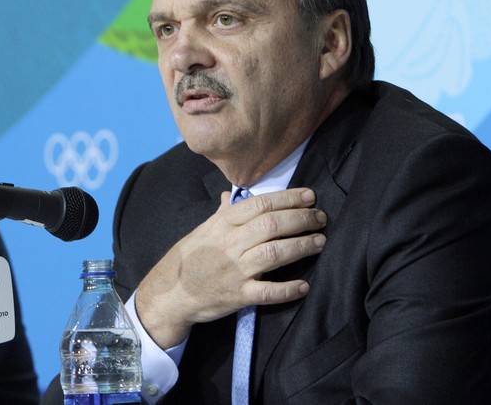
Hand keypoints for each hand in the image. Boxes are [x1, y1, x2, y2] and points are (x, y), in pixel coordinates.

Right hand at [134, 187, 326, 348]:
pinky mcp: (238, 295)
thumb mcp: (202, 230)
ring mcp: (235, 270)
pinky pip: (268, 292)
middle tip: (320, 218)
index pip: (260, 204)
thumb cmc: (188, 259)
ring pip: (275, 253)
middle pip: (272, 225)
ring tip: (319, 242)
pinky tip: (304, 285)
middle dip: (301, 219)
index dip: (289, 198)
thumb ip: (222, 214)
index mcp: (222, 224)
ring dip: (302, 246)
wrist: (170, 293)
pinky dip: (288, 289)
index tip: (309, 196)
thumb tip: (231, 195)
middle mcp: (229, 244)